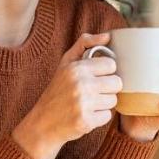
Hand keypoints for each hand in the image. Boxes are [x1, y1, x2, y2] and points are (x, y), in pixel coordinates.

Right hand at [12, 32, 122, 158]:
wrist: (42, 123)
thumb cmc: (57, 90)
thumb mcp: (66, 63)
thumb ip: (85, 44)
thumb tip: (107, 36)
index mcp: (76, 68)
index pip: (111, 65)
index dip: (105, 72)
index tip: (95, 76)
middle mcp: (80, 84)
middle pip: (116, 83)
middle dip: (107, 88)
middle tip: (92, 92)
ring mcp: (83, 103)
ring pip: (113, 100)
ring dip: (103, 103)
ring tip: (87, 104)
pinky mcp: (86, 121)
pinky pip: (107, 116)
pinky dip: (98, 117)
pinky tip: (85, 115)